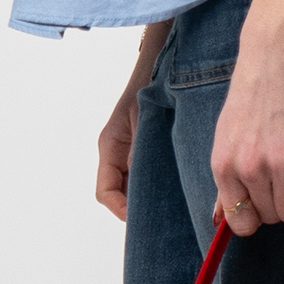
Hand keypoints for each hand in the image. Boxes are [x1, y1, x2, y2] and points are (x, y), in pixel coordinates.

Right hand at [97, 22, 170, 220]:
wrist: (159, 62)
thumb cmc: (149, 86)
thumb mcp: (144, 122)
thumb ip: (141, 153)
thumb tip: (144, 185)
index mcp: (110, 147)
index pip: (106, 192)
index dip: (121, 210)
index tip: (141, 218)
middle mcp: (115, 153)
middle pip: (119, 195)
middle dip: (138, 209)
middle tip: (162, 220)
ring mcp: (127, 153)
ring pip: (132, 188)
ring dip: (149, 199)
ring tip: (173, 208)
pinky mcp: (142, 151)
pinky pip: (144, 177)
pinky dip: (156, 187)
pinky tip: (177, 190)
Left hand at [211, 23, 283, 235]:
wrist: (278, 54)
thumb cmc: (253, 94)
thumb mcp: (227, 136)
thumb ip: (226, 180)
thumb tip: (219, 219)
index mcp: (223, 165)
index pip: (238, 220)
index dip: (253, 217)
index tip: (263, 204)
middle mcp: (248, 169)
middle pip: (268, 217)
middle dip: (276, 205)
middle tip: (283, 180)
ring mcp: (279, 165)